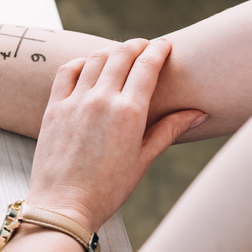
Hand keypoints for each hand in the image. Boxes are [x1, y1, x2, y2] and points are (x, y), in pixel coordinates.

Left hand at [27, 39, 206, 230]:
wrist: (64, 205)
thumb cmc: (108, 189)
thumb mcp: (143, 159)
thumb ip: (169, 130)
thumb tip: (198, 113)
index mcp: (129, 112)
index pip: (147, 65)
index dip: (158, 50)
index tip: (165, 45)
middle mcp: (101, 100)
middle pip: (121, 55)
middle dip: (136, 46)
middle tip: (144, 46)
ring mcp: (74, 102)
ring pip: (95, 60)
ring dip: (110, 52)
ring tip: (118, 54)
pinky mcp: (53, 108)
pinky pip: (67, 73)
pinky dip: (80, 63)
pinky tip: (88, 66)